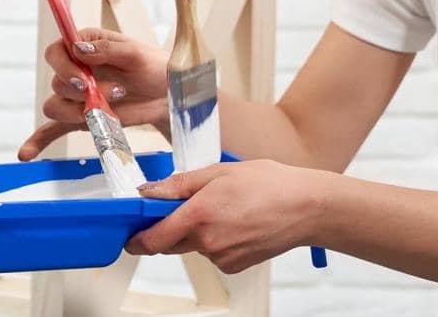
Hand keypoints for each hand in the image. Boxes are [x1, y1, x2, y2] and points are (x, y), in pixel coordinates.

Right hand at [17, 27, 171, 160]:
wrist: (167, 96)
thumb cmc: (155, 68)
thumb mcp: (136, 54)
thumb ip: (107, 49)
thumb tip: (78, 48)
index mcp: (86, 46)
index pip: (55, 52)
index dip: (62, 66)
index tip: (82, 79)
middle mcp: (76, 70)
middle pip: (56, 84)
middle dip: (82, 93)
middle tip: (115, 92)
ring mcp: (76, 96)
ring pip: (55, 107)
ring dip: (78, 112)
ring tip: (108, 110)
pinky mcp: (80, 118)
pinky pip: (52, 130)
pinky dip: (38, 141)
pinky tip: (26, 154)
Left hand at [126, 161, 326, 273]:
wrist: (307, 208)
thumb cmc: (270, 184)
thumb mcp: (219, 171)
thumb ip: (180, 184)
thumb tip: (148, 193)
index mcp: (200, 215)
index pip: (154, 238)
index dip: (137, 239)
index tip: (130, 234)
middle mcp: (208, 241)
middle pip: (171, 242)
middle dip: (171, 227)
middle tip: (190, 204)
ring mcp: (222, 257)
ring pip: (194, 246)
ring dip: (198, 230)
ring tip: (227, 207)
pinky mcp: (235, 265)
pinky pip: (213, 253)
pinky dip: (217, 239)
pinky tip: (237, 221)